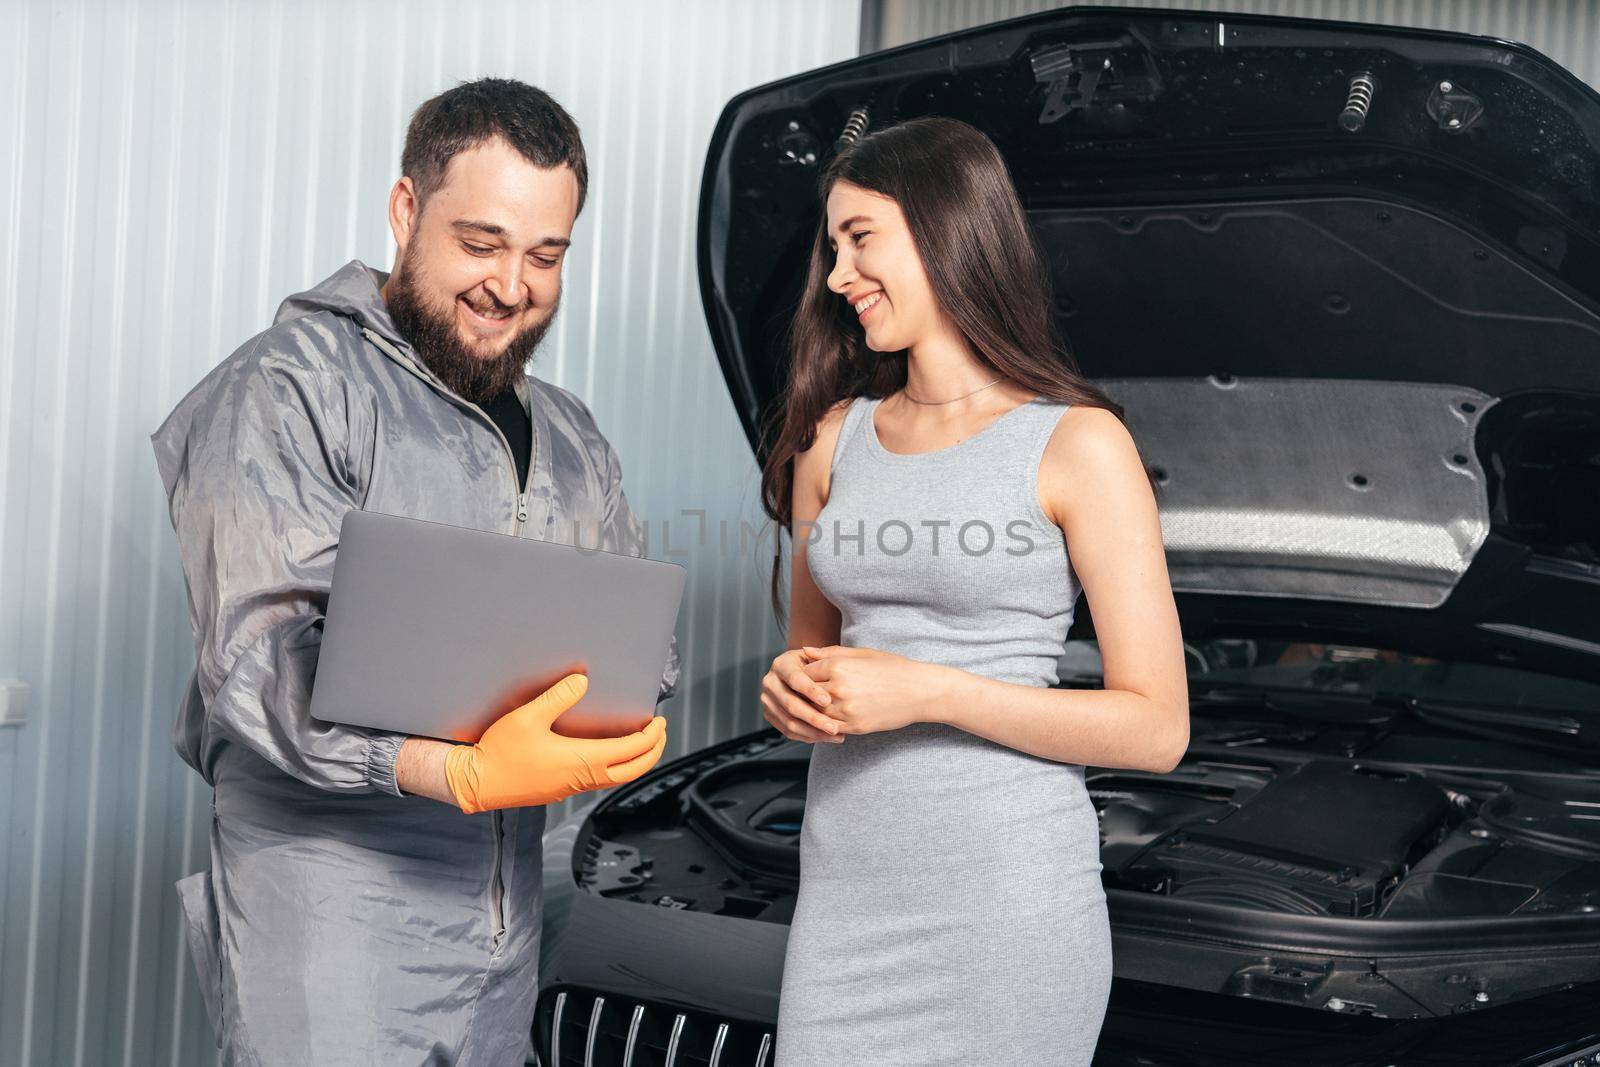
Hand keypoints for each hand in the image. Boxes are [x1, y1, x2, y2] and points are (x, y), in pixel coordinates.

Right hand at [444, 673, 667, 812]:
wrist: (476, 784)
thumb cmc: (500, 753)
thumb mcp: (528, 717)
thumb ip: (557, 697)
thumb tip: (582, 681)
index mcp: (581, 761)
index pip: (631, 751)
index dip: (650, 737)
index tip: (659, 722)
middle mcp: (582, 778)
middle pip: (633, 770)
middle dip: (653, 751)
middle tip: (660, 733)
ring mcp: (572, 786)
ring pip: (618, 777)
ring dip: (636, 760)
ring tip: (641, 741)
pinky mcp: (561, 789)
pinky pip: (600, 779)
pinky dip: (616, 766)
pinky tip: (609, 752)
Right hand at [760, 648, 843, 743]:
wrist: (802, 673)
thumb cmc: (814, 664)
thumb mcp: (818, 656)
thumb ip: (820, 656)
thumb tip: (812, 652)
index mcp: (781, 665)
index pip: (794, 679)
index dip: (810, 691)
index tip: (828, 701)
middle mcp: (770, 682)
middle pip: (790, 704)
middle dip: (814, 718)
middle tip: (834, 726)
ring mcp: (768, 700)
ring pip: (789, 722)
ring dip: (813, 732)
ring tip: (834, 734)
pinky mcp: (770, 715)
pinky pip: (788, 731)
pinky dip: (808, 736)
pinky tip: (825, 737)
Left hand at [799, 644, 953, 736]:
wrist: (919, 691)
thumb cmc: (892, 668)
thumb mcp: (861, 654)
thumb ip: (829, 653)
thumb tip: (804, 651)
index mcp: (838, 666)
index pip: (803, 673)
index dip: (801, 676)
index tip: (802, 679)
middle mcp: (838, 687)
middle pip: (805, 695)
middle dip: (802, 696)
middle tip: (799, 697)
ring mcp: (845, 709)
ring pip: (814, 714)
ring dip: (810, 712)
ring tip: (811, 709)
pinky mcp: (854, 726)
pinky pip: (829, 728)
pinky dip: (824, 725)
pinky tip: (826, 721)